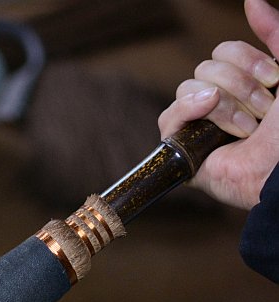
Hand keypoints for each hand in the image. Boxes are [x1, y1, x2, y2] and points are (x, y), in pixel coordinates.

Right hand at [158, 0, 278, 209]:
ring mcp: (199, 127)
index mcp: (244, 86)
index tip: (276, 83)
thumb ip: (277, 32)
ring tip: (245, 130)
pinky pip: (169, 117)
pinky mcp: (183, 151)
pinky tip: (210, 128)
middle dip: (239, 85)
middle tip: (262, 112)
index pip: (224, 51)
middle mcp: (220, 104)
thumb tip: (252, 0)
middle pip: (206, 66)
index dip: (249, 61)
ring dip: (223, 105)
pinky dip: (190, 114)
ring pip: (189, 87)